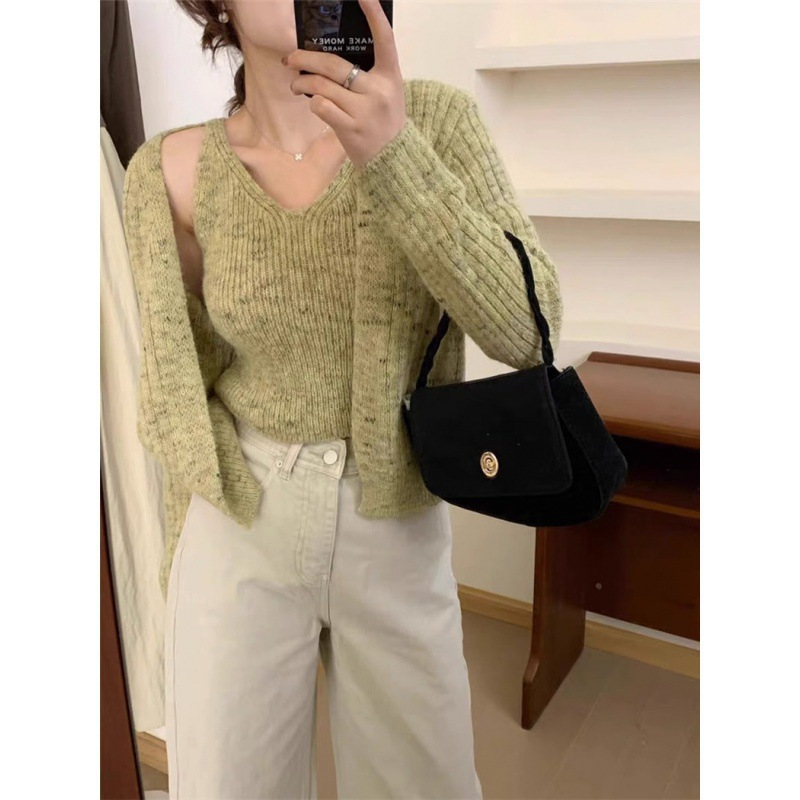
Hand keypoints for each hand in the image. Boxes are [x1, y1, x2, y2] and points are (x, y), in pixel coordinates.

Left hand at [284, 0, 405, 168]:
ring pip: (322, 87)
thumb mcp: (386, 92)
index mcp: (390, 76)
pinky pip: (321, 107)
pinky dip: (313, 103)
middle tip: (290, 59)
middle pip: (334, 65)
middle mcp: (378, 91)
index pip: (384, 39)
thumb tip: (327, 56)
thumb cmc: (384, 120)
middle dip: (305, 59)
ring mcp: (364, 111)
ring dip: (302, 83)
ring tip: (296, 85)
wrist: (393, 159)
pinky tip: (314, 104)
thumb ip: (367, 73)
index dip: (374, 15)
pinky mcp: (351, 129)